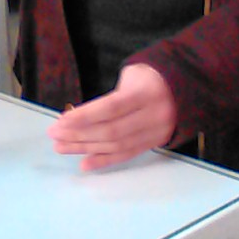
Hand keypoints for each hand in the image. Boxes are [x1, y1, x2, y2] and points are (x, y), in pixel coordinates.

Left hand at [46, 64, 175, 170]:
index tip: (62, 121)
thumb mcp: (133, 75)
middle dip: (79, 134)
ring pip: (116, 146)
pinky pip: (126, 155)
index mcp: (146, 94)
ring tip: (62, 147)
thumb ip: (109, 97)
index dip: (85, 116)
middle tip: (55, 134)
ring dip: (85, 148)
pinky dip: (104, 161)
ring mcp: (155, 132)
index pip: (111, 108)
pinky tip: (84, 163)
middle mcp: (153, 115)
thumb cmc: (150, 77)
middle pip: (111, 131)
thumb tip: (78, 117)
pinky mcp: (154, 143)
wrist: (183, 86)